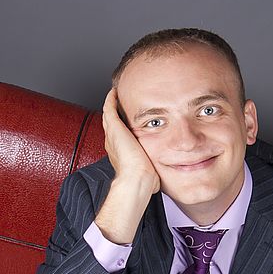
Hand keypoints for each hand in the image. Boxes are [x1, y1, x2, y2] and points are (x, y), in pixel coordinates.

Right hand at [96, 89, 160, 243]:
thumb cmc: (144, 182)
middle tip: (121, 102)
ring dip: (112, 103)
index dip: (122, 128)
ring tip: (117, 93)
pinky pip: (109, 106)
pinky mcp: (114, 126)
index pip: (119, 136)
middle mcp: (113, 142)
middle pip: (111, 123)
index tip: (129, 122)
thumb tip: (162, 180)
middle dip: (116, 112)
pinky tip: (116, 90)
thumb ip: (153, 171)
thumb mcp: (150, 174)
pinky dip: (112, 98)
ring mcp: (112, 134)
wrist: (137, 180)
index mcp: (120, 153)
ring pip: (108, 113)